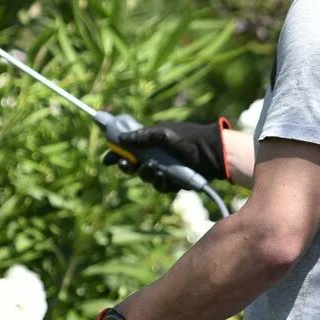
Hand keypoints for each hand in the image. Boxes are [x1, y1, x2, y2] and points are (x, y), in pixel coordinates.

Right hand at [102, 117, 230, 191]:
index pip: (127, 148)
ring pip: (145, 177)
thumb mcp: (164, 133)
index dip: (115, 154)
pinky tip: (164, 176)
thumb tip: (121, 138)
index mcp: (150, 142)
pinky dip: (160, 182)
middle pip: (132, 165)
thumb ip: (142, 135)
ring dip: (145, 173)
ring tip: (153, 167)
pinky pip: (160, 186)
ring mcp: (163, 170)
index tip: (107, 159)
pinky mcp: (172, 182)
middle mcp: (155, 156)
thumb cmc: (188, 137)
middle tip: (126, 165)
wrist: (212, 152)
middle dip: (126, 166)